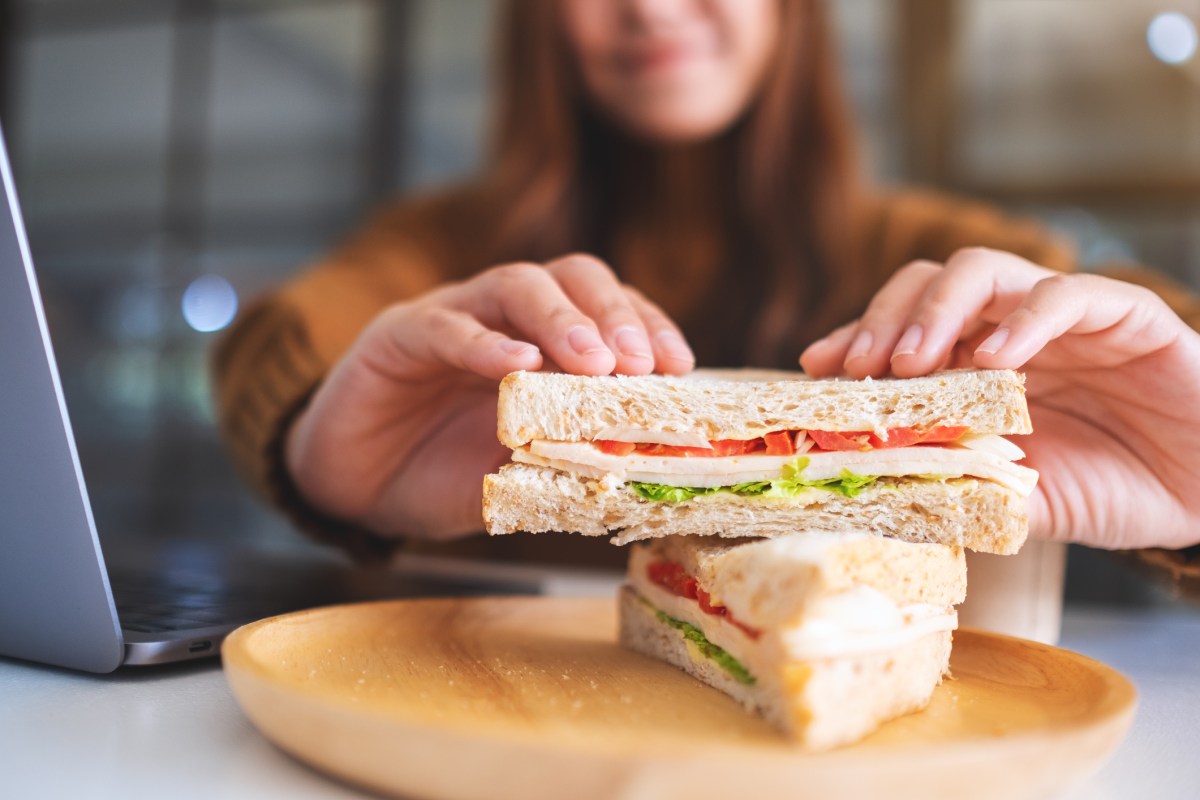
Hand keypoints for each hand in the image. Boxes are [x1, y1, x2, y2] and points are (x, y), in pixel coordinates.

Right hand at [286, 254, 694, 539]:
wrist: (355, 489)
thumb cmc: (442, 475)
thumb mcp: (516, 476)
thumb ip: (562, 465)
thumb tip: (635, 476)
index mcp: (541, 342)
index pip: (605, 309)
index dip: (646, 326)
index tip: (678, 366)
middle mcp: (502, 319)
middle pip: (569, 277)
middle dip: (612, 314)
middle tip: (639, 363)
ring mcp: (450, 318)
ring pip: (513, 285)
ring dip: (560, 319)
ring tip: (592, 361)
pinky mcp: (397, 336)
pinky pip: (443, 326)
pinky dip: (483, 343)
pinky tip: (515, 365)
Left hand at [800, 247, 1199, 550]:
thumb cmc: (1113, 487)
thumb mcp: (1020, 496)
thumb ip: (964, 483)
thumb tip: (883, 493)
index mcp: (975, 364)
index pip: (900, 330)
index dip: (854, 339)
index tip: (813, 369)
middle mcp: (1007, 328)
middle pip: (927, 284)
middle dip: (883, 318)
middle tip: (859, 367)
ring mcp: (1062, 317)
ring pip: (985, 272)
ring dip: (937, 311)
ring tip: (911, 362)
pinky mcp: (1125, 315)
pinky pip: (1068, 296)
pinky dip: (1025, 320)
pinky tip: (997, 357)